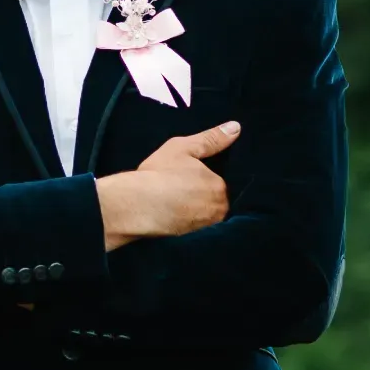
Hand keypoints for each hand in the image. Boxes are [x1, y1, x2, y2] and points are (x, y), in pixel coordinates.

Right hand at [97, 122, 240, 250]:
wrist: (133, 206)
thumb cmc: (157, 175)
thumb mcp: (183, 148)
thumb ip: (211, 139)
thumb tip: (236, 127)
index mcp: (219, 187)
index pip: (218, 182)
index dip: (202, 179)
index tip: (186, 178)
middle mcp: (217, 210)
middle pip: (213, 201)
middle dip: (200, 197)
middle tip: (178, 191)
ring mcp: (203, 228)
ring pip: (202, 216)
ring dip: (192, 212)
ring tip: (173, 204)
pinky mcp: (188, 241)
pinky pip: (191, 230)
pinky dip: (182, 224)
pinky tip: (169, 217)